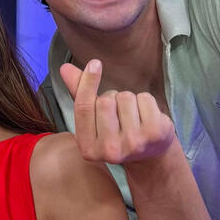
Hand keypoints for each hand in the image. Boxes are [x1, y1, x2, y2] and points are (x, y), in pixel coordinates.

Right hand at [60, 59, 175, 165]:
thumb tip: (64, 68)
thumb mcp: (94, 120)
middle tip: (118, 112)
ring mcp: (134, 143)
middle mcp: (110, 150)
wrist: (150, 157)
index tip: (94, 63)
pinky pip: (145, 98)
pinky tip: (147, 117)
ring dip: (129, 99)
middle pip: (105, 100)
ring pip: (125, 97)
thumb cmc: (116, 133)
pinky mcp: (154, 134)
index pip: (83, 108)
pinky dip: (146, 101)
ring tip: (133, 116)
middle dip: (112, 97)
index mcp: (88, 149)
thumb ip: (78, 94)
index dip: (87, 82)